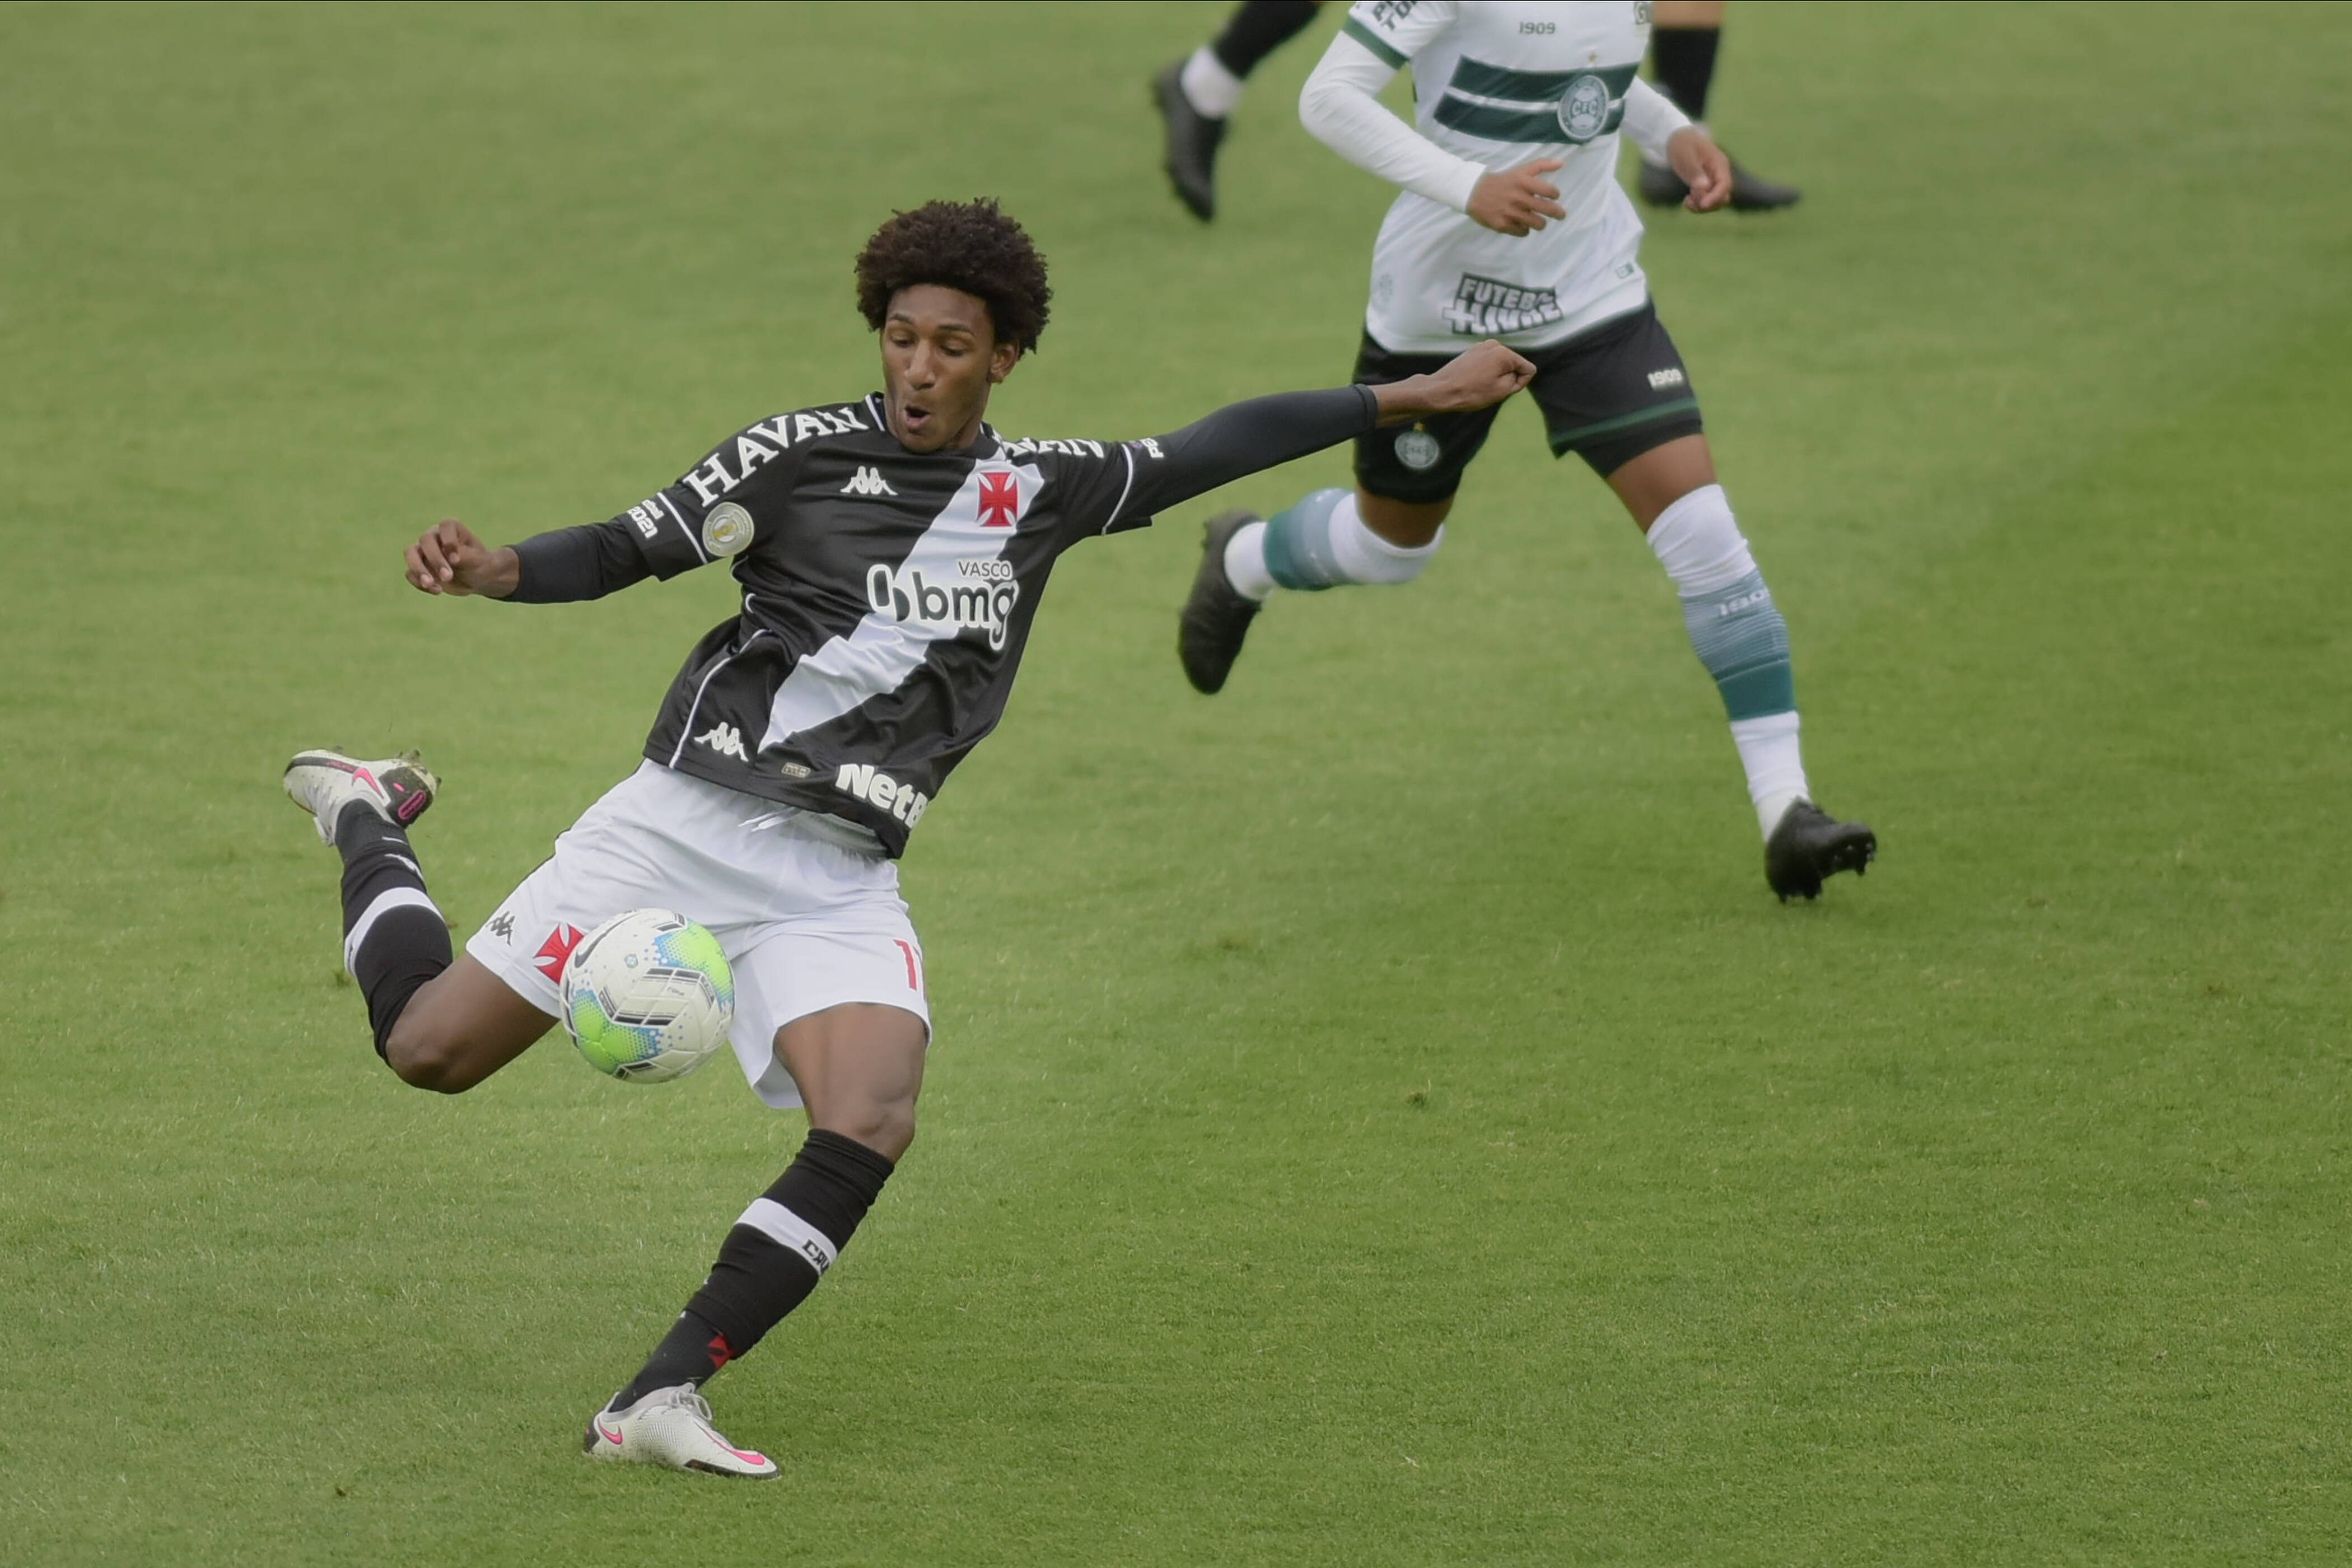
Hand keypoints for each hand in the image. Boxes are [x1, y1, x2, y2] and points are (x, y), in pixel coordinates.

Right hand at [404, 519, 517, 597]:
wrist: (477, 579)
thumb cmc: (479, 564)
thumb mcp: (478, 560)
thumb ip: (464, 556)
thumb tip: (450, 558)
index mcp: (451, 528)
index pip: (445, 527)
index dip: (449, 542)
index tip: (456, 560)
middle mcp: (435, 536)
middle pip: (425, 540)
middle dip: (435, 560)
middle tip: (448, 577)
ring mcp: (424, 551)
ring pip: (410, 553)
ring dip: (418, 569)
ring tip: (429, 584)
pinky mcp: (419, 567)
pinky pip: (410, 572)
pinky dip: (418, 582)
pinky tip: (437, 591)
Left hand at [1373, 340, 1537, 423]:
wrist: (1441, 390)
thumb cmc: (1472, 393)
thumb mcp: (1502, 390)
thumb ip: (1517, 379)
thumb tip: (1516, 372)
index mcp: (1504, 352)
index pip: (1528, 369)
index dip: (1520, 384)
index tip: (1503, 390)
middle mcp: (1494, 344)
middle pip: (1514, 365)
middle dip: (1507, 378)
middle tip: (1489, 388)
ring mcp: (1481, 346)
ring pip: (1501, 365)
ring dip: (1496, 376)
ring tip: (1480, 385)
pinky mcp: (1472, 351)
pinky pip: (1488, 363)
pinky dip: (1485, 372)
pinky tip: (1473, 380)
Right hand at [1467, 157, 1566, 234]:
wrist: (1474, 192)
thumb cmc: (1503, 181)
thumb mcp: (1521, 170)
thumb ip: (1542, 165)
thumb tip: (1562, 162)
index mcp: (1523, 182)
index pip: (1550, 191)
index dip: (1555, 194)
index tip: (1554, 196)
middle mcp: (1518, 197)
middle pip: (1548, 210)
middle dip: (1558, 213)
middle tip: (1560, 215)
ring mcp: (1510, 213)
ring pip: (1538, 224)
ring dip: (1541, 222)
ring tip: (1538, 220)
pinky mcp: (1502, 225)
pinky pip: (1523, 232)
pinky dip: (1525, 229)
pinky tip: (1522, 223)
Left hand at [1667, 126, 1730, 211]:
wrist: (1677, 139)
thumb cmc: (1682, 144)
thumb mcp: (1685, 156)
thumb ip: (1695, 171)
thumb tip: (1704, 187)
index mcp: (1719, 163)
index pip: (1725, 185)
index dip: (1715, 197)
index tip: (1702, 205)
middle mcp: (1720, 173)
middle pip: (1723, 197)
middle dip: (1708, 203)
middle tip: (1689, 199)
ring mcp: (1714, 180)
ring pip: (1716, 202)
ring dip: (1702, 206)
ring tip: (1687, 201)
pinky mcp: (1706, 185)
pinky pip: (1707, 200)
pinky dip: (1698, 204)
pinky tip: (1687, 201)